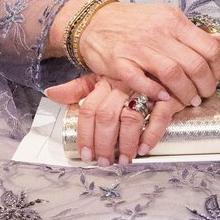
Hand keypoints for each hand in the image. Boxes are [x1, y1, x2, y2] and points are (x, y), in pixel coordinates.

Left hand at [44, 72, 186, 164]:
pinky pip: (159, 116)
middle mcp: (124, 85)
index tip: (86, 154)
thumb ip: (78, 88)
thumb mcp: (102, 77)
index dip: (85, 134)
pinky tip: (144, 147)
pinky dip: (151, 134)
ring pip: (130, 118)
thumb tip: (51, 93)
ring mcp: (146, 89)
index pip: (88, 109)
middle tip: (104, 161)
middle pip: (106, 116)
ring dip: (126, 143)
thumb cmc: (132, 74)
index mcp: (106, 81)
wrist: (165, 58)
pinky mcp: (168, 95)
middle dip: (103, 143)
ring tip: (124, 159)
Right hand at [74, 1, 219, 106]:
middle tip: (203, 94)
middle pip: (194, 64)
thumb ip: (192, 32)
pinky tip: (163, 97)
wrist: (93, 22)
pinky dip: (156, 92)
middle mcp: (158, 32)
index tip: (214, 78)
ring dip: (185, 93)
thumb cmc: (132, 23)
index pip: (208, 47)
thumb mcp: (165, 18)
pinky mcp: (119, 62)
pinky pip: (141, 81)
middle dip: (204, 86)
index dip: (217, 68)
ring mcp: (138, 47)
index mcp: (173, 20)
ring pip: (173, 74)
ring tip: (188, 100)